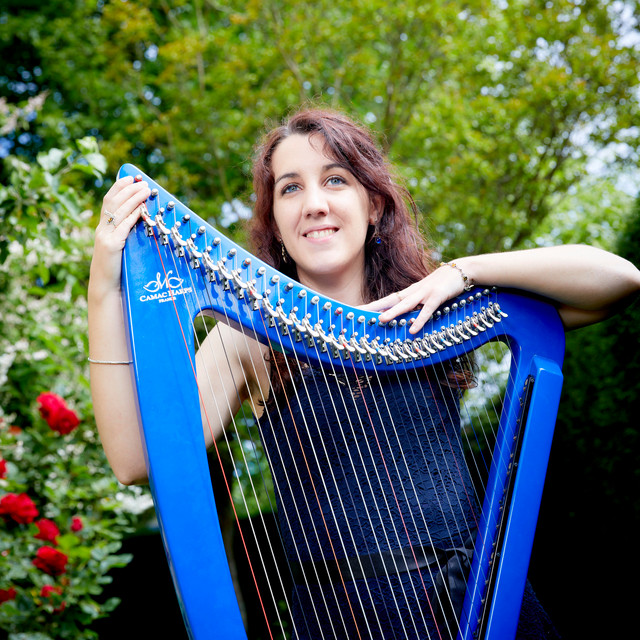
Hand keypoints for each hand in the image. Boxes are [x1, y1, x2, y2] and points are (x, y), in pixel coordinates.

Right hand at [91, 176, 150, 291]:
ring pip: (119, 212)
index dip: (119, 187)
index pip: (109, 201)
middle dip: (129, 190)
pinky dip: (132, 217)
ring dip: (134, 199)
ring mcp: (105, 237)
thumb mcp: (121, 247)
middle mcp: (102, 229)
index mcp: (103, 228)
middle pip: (114, 202)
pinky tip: (141, 210)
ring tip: (146, 190)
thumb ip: (127, 233)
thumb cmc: (117, 268)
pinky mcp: (111, 246)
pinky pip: (123, 228)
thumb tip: (143, 219)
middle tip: (143, 182)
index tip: (131, 178)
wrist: (107, 287)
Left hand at [361, 264, 471, 333]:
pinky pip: (427, 310)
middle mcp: (413, 292)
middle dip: (373, 307)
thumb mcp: (425, 296)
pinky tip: (413, 329)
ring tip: (380, 319)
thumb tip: (406, 319)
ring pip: (406, 304)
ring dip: (393, 312)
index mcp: (408, 293)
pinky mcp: (437, 296)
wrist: (461, 270)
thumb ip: (416, 306)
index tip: (355, 311)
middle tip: (357, 313)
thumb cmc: (442, 285)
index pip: (385, 300)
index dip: (371, 306)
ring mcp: (424, 293)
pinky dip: (420, 320)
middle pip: (389, 300)